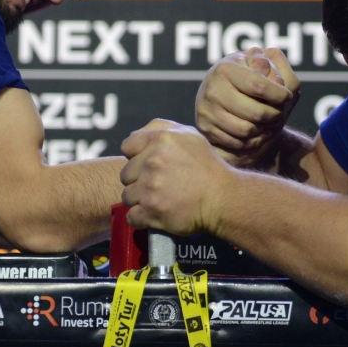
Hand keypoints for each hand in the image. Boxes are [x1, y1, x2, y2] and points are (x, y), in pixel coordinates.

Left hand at [120, 119, 230, 234]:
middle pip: (125, 174)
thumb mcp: (189, 135)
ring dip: (139, 200)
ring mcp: (150, 187)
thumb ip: (160, 128)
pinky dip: (141, 218)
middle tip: (157, 185)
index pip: (127, 147)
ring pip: (127, 196)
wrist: (223, 197)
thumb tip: (136, 136)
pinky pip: (132, 216)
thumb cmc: (206, 166)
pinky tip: (154, 214)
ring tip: (157, 200)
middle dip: (138, 180)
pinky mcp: (151, 210)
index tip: (149, 166)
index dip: (136, 157)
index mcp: (159, 139)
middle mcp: (152, 161)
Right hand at [195, 47, 299, 166]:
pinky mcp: (205, 127)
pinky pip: (236, 141)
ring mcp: (206, 110)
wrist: (218, 91)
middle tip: (279, 113)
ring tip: (271, 122)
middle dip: (274, 115)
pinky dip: (252, 140)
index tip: (287, 96)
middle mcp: (212, 89)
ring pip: (246, 130)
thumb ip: (271, 65)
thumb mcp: (257, 62)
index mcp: (226, 68)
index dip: (278, 94)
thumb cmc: (245, 75)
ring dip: (264, 129)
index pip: (259, 86)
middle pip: (255, 112)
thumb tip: (277, 82)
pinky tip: (258, 131)